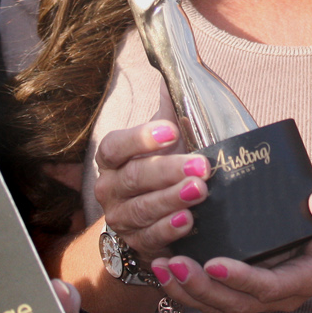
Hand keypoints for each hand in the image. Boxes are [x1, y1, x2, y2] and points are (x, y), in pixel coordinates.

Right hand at [93, 121, 206, 262]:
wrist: (154, 214)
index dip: (141, 138)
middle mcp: (109, 187)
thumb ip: (170, 108)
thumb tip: (174, 69)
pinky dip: (169, 229)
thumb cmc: (163, 165)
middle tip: (201, 166)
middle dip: (168, 170)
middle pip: (134, 177)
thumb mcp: (166, 138)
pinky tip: (189, 220)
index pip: (115, 146)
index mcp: (112, 158)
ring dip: (172, 198)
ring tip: (200, 190)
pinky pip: (150, 237)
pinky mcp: (136, 243)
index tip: (172, 130)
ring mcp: (120, 217)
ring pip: (142, 208)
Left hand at [148, 191, 311, 312]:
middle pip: (234, 302)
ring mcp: (257, 298)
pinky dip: (183, 287)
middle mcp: (277, 297)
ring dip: (185, 290)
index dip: (240, 279)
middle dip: (201, 286)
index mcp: (302, 281)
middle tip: (174, 263)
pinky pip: (209, 297)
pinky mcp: (242, 291)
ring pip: (216, 305)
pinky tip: (161, 268)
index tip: (213, 263)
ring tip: (160, 265)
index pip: (267, 287)